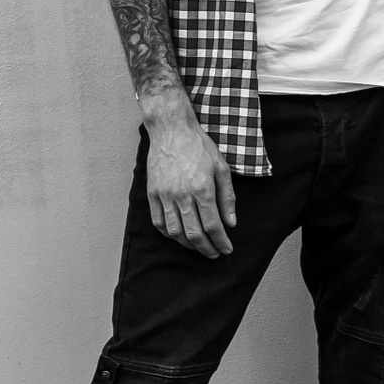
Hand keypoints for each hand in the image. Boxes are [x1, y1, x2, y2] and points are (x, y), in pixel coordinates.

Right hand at [146, 118, 236, 257]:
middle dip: (206, 248)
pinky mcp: (153, 193)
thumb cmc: (199, 146)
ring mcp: (165, 195)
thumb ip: (227, 197)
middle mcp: (182, 195)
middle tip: (214, 254)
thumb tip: (230, 223)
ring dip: (188, 245)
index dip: (220, 242)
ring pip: (175, 232)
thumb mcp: (221, 168)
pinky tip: (178, 236)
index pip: (213, 226)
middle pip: (194, 234)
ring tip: (198, 246)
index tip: (226, 249)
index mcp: (203, 189)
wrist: (172, 130)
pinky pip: (158, 222)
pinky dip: (169, 234)